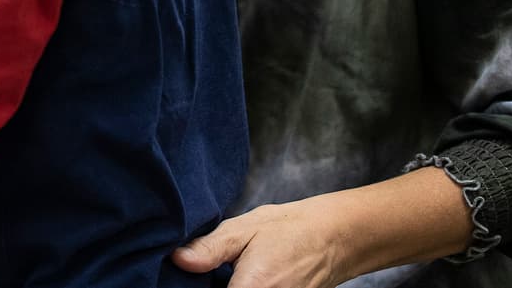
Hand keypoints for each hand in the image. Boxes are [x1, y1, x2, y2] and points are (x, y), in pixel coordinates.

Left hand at [173, 202, 345, 287]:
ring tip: (233, 273)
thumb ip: (209, 249)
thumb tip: (178, 260)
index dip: (198, 286)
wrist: (334, 238)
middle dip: (215, 285)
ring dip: (230, 287)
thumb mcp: (243, 230)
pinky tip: (244, 279)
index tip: (192, 277)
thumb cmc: (288, 230)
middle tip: (216, 270)